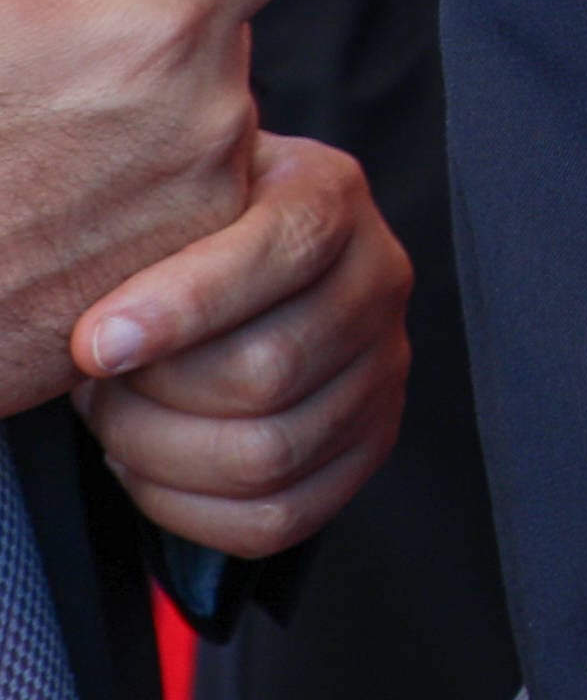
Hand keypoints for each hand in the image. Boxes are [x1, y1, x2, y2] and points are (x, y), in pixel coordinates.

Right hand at [0, 0, 304, 419]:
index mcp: (155, 26)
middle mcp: (209, 118)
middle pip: (215, 27)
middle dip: (134, 24)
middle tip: (29, 63)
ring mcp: (199, 208)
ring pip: (194, 113)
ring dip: (125, 108)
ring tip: (15, 143)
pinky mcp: (172, 278)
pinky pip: (177, 194)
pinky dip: (119, 184)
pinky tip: (29, 205)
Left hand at [71, 132, 409, 554]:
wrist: (199, 270)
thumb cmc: (159, 230)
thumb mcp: (159, 183)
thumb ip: (142, 186)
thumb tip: (90, 232)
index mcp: (328, 194)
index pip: (284, 251)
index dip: (184, 307)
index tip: (94, 343)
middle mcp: (378, 277)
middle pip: (269, 370)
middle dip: (151, 394)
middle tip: (96, 380)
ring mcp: (382, 367)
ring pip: (266, 455)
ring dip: (158, 451)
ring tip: (119, 416)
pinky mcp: (368, 445)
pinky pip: (278, 516)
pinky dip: (187, 507)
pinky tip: (148, 465)